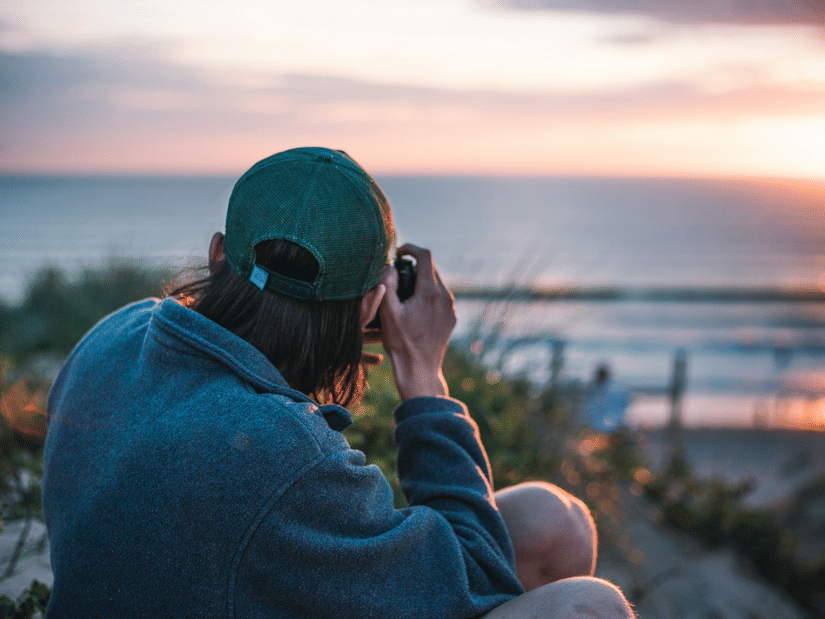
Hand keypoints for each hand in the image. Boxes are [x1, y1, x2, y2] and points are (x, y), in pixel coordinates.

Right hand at [378, 244, 455, 399]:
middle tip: (397, 275)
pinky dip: (428, 296)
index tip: (398, 252)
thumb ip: (387, 284)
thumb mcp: (388, 312)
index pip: (425, 255)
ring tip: (405, 294)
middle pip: (431, 269)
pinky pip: (441, 298)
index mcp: (430, 292)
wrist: (419, 370)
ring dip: (421, 282)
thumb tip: (389, 266)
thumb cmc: (401, 343)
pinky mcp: (451, 318)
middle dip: (414, 267)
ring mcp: (451, 308)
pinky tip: (415, 309)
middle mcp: (445, 297)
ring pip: (437, 283)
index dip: (410, 248)